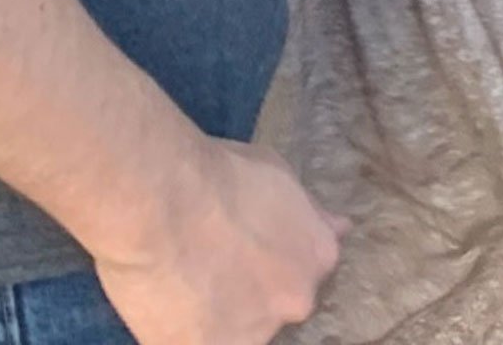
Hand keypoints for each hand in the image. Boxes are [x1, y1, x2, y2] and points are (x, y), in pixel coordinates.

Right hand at [89, 132, 344, 344]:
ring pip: (238, 331)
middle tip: (209, 266)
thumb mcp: (277, 175)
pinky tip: (166, 303)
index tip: (242, 253)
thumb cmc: (219, 174)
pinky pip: (196, 341)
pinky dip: (182, 329)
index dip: (270, 263)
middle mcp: (297, 301)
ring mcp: (254, 334)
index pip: (304, 273)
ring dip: (216, 315)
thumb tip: (341, 228)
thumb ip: (309, 213)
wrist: (160, 202)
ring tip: (182, 283)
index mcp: (318, 256)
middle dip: (248, 292)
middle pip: (275, 306)